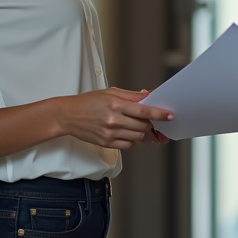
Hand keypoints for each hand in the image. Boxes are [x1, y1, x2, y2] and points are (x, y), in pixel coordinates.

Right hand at [58, 88, 172, 149]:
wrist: (68, 116)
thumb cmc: (88, 102)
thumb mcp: (110, 93)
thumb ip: (131, 96)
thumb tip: (148, 96)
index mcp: (115, 105)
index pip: (143, 111)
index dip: (159, 114)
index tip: (169, 116)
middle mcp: (113, 120)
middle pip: (143, 126)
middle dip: (151, 123)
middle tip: (152, 120)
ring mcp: (110, 133)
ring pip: (138, 136)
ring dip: (143, 132)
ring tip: (138, 125)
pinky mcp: (106, 143)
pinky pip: (128, 145)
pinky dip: (132, 139)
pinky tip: (127, 132)